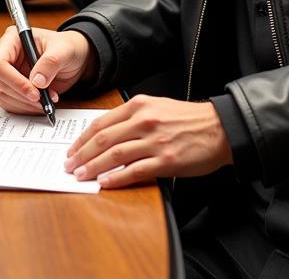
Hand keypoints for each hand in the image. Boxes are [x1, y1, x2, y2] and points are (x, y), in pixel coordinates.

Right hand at [0, 27, 94, 115]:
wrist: (73, 59)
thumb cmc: (67, 47)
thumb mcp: (64, 50)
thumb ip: (50, 62)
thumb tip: (37, 82)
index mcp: (12, 40)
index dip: (13, 80)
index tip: (33, 92)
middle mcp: (5, 56)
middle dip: (21, 95)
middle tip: (41, 101)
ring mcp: (6, 74)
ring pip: (2, 96)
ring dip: (24, 104)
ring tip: (46, 102)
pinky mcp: (11, 89)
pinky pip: (10, 104)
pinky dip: (25, 108)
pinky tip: (41, 104)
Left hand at [62, 95, 231, 187]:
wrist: (219, 128)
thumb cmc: (187, 119)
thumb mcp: (156, 108)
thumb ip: (132, 118)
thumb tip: (106, 137)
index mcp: (139, 105)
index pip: (102, 122)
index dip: (82, 138)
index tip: (72, 149)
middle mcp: (144, 120)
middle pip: (103, 138)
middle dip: (81, 154)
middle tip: (69, 165)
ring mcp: (154, 141)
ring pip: (114, 155)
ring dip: (93, 167)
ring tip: (81, 176)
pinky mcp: (166, 160)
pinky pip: (134, 171)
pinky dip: (116, 178)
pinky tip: (105, 183)